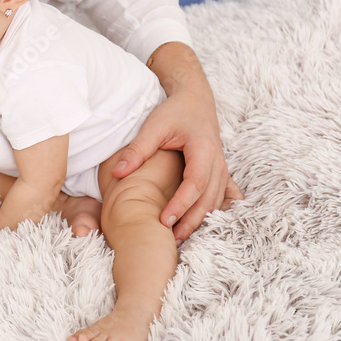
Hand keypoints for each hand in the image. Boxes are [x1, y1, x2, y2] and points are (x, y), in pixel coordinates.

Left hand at [112, 90, 242, 242]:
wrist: (195, 100)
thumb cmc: (174, 112)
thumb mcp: (154, 126)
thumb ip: (137, 150)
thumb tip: (118, 174)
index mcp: (203, 149)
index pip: (195, 183)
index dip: (181, 204)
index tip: (164, 221)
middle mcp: (218, 161)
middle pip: (208, 199)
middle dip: (191, 221)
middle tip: (170, 240)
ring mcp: (221, 168)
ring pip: (216, 201)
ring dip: (200, 220)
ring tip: (179, 238)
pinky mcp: (219, 172)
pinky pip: (222, 196)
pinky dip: (215, 212)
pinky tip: (206, 227)